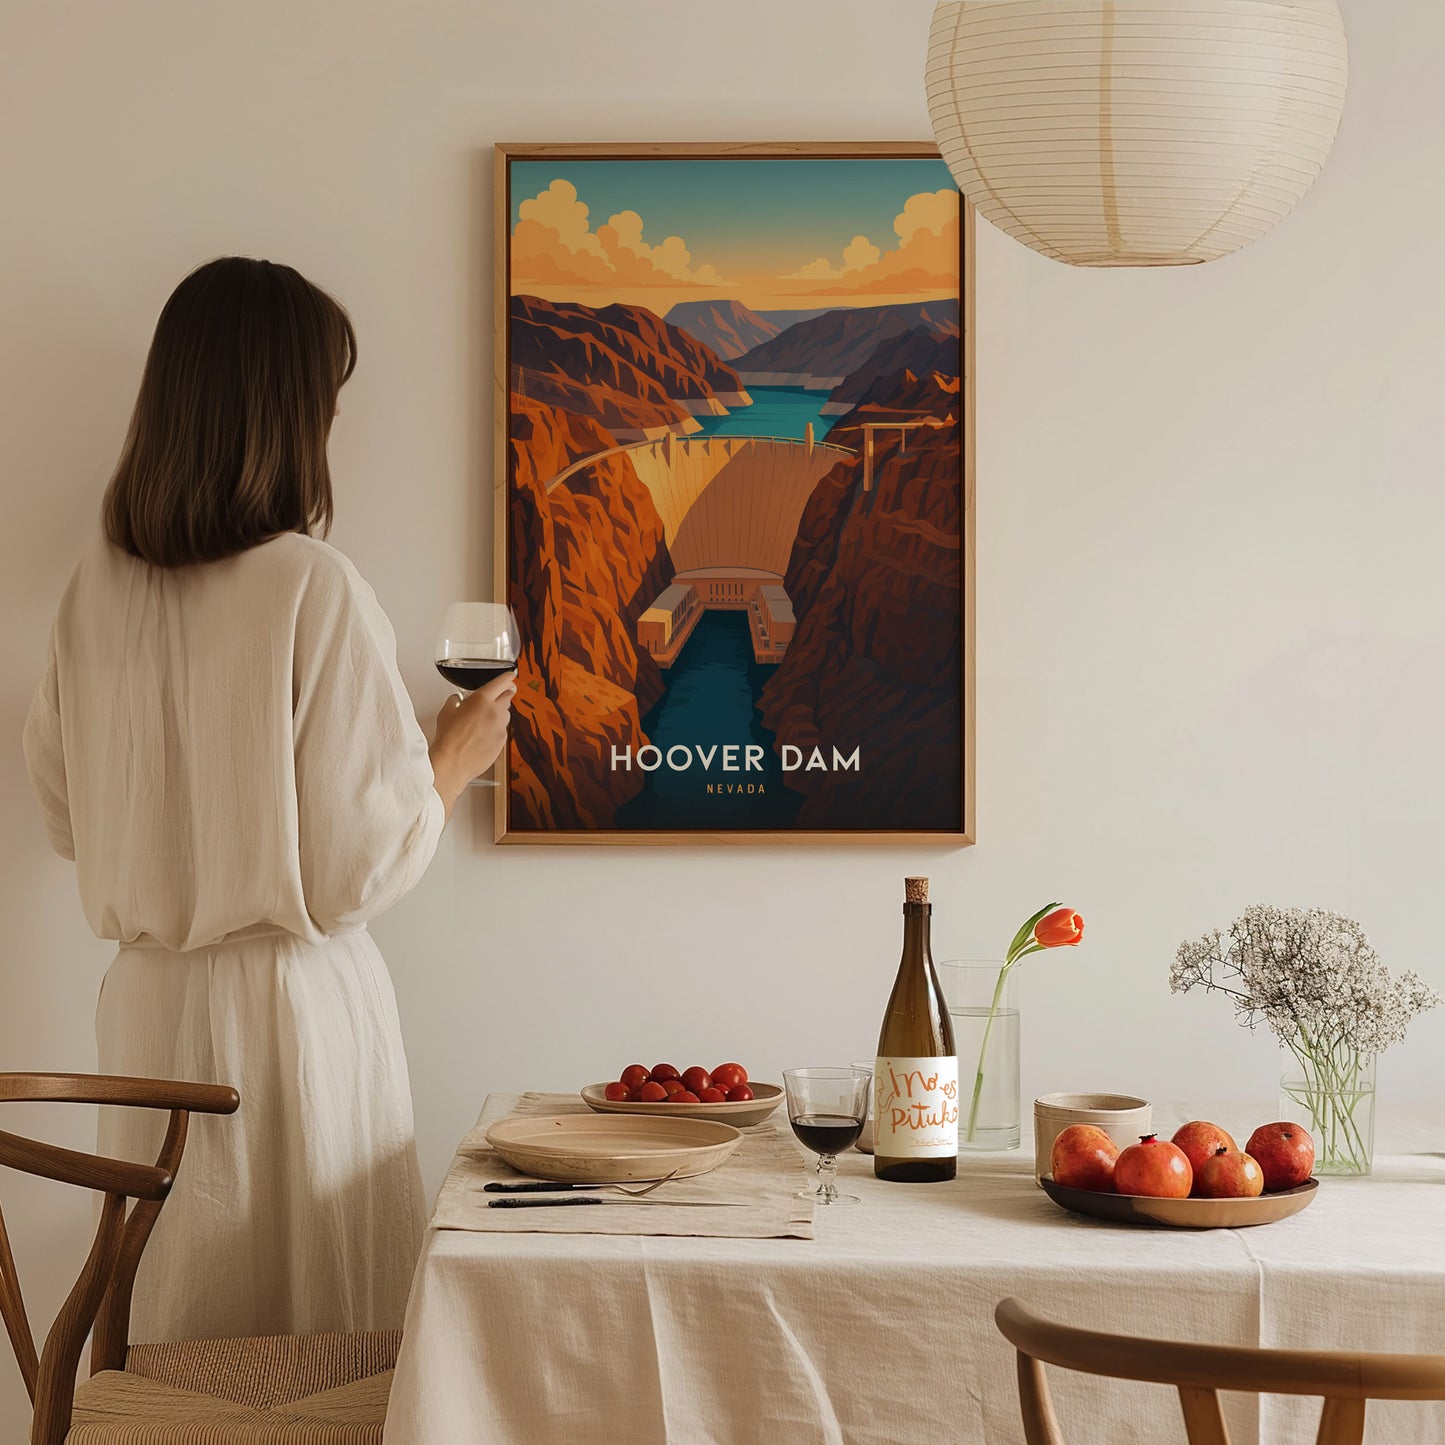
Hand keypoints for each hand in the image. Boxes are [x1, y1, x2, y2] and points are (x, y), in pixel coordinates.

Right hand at [430, 671, 517, 816]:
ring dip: (499, 714)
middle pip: (508, 697)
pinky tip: (483, 736)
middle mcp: (495, 712)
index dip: (507, 677)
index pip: (501, 682)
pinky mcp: (502, 742)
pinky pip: (502, 731)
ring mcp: (501, 728)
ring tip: (483, 721)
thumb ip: (455, 700)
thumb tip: (457, 699)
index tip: (511, 676)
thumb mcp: (446, 712)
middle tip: (498, 696)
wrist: (453, 763)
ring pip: (506, 715)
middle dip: (504, 694)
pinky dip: (496, 730)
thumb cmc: (448, 738)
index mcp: (482, 699)